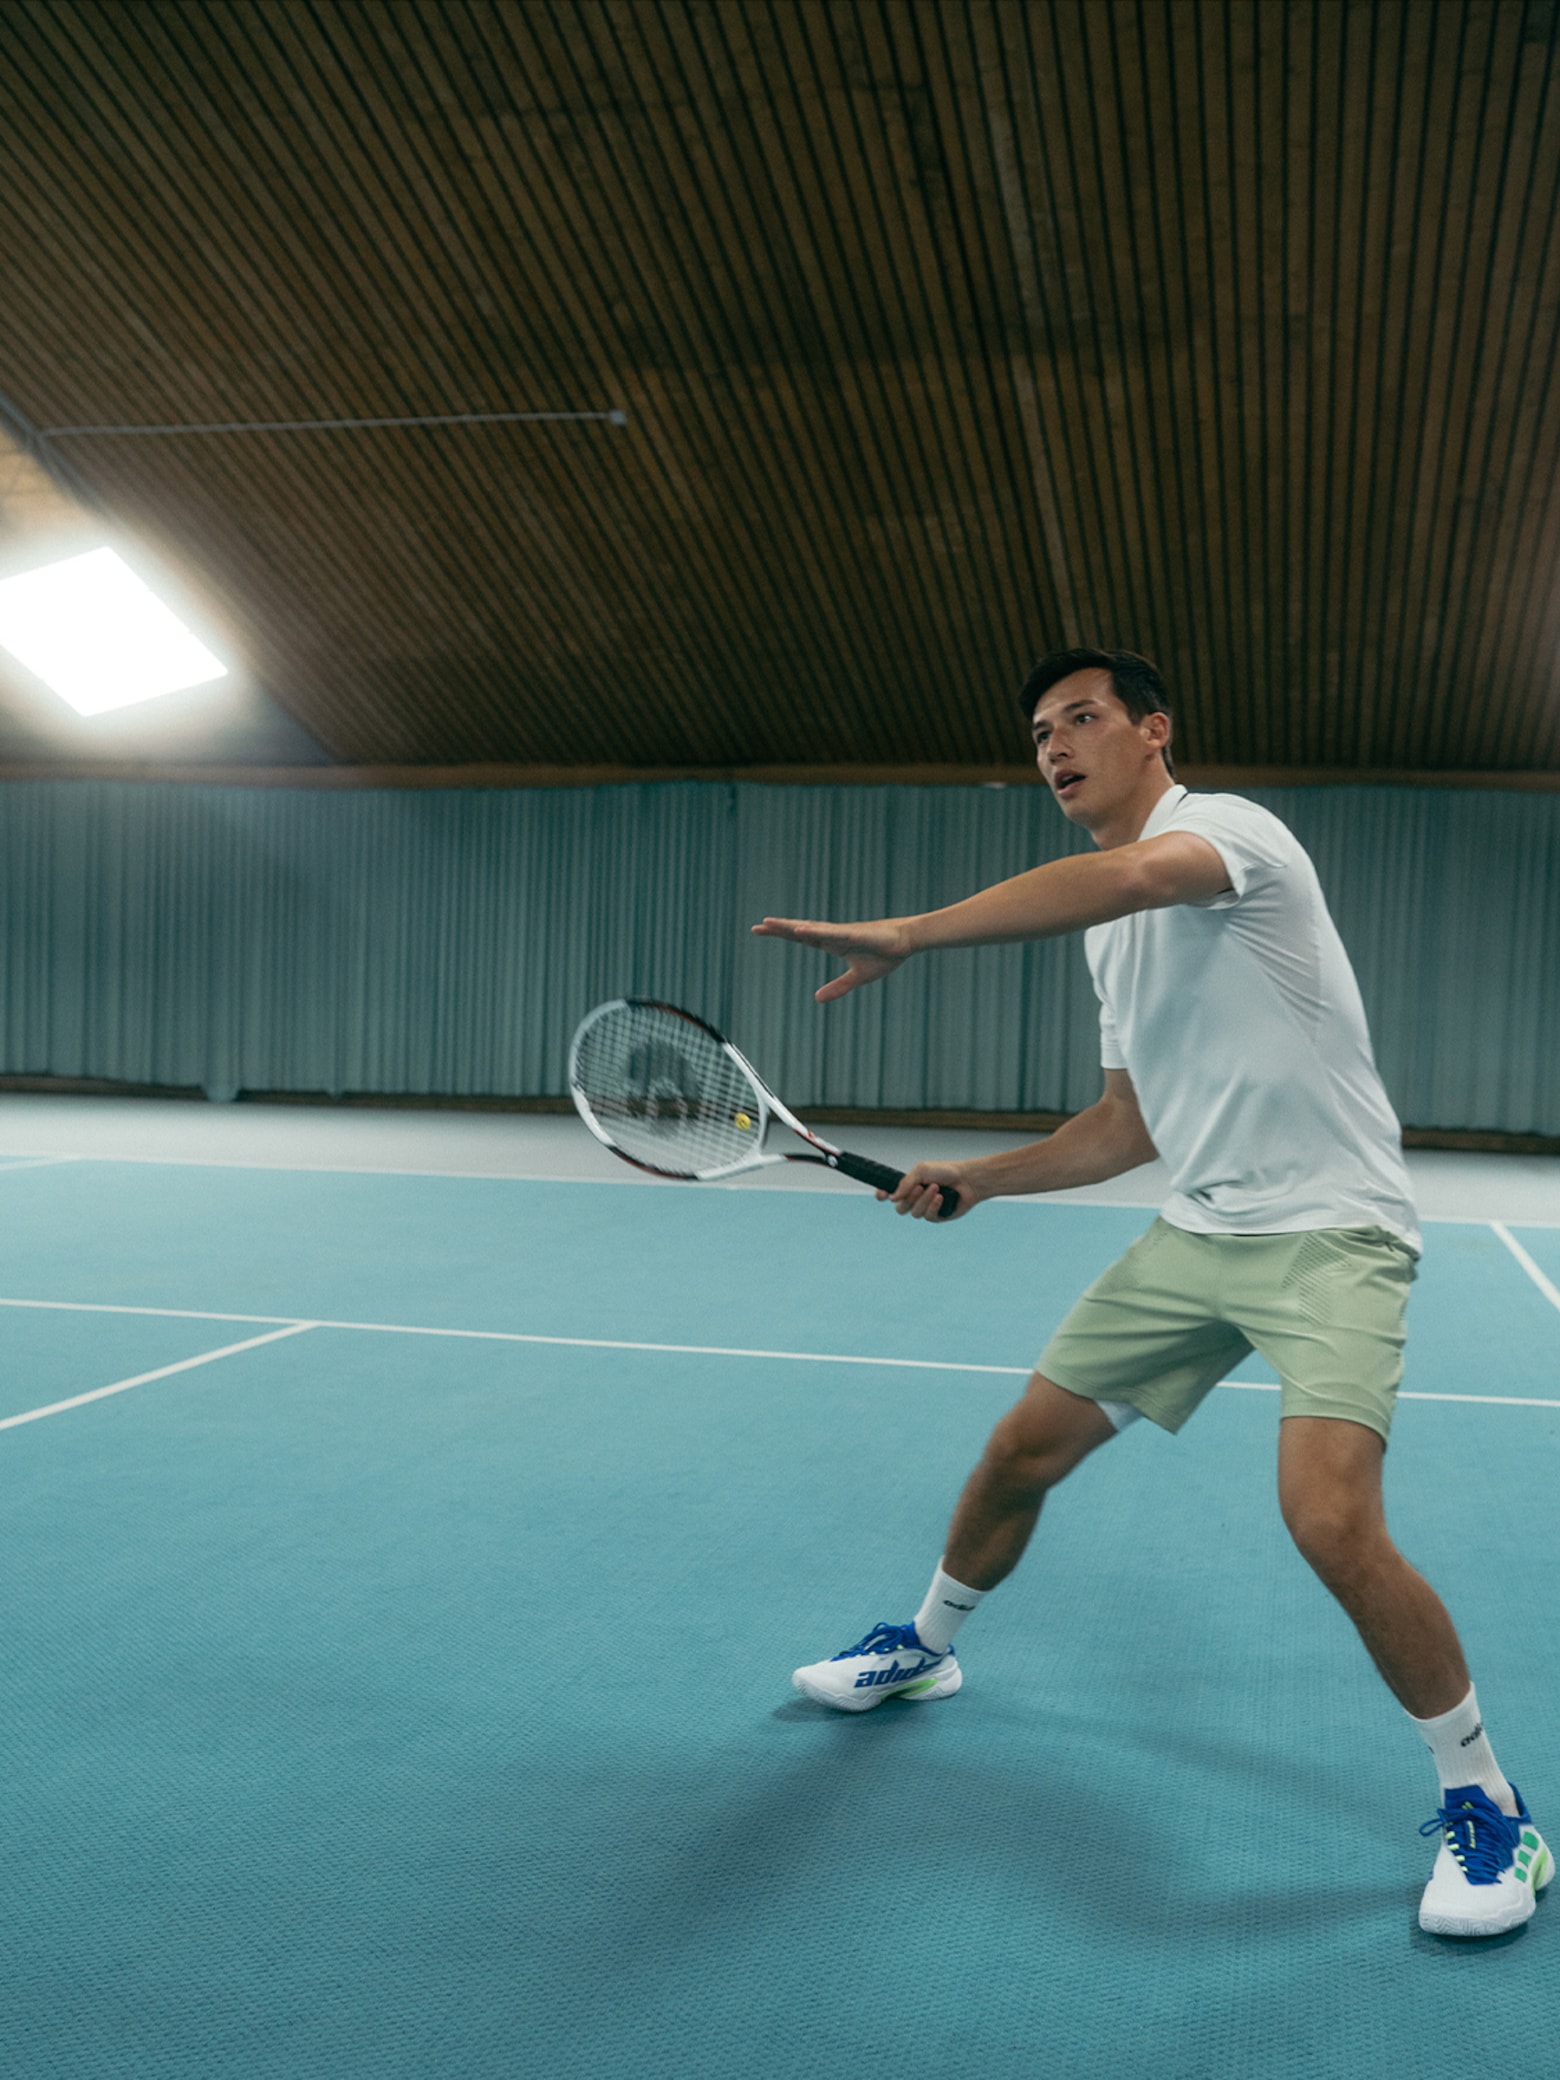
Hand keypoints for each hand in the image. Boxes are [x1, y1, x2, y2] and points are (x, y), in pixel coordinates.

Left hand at [750, 916, 912, 1001]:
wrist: (907, 942)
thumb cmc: (884, 954)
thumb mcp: (857, 977)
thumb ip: (837, 987)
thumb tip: (817, 999)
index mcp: (832, 943)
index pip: (801, 936)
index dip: (782, 933)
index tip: (761, 929)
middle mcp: (833, 935)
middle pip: (801, 930)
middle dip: (779, 928)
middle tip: (757, 926)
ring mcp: (843, 933)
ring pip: (812, 928)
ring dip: (791, 926)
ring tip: (771, 923)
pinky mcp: (856, 934)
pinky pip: (832, 933)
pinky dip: (816, 931)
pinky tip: (802, 929)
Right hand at [882, 1161, 977, 1220]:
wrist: (967, 1180)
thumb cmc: (945, 1172)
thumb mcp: (922, 1171)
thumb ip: (905, 1183)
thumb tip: (892, 1198)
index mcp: (909, 1186)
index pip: (889, 1194)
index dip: (882, 1195)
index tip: (882, 1194)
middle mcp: (915, 1199)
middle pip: (900, 1208)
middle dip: (910, 1198)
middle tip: (920, 1187)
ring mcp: (925, 1209)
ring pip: (914, 1213)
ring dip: (924, 1200)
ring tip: (937, 1189)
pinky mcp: (936, 1216)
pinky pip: (927, 1216)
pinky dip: (933, 1206)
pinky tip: (941, 1198)